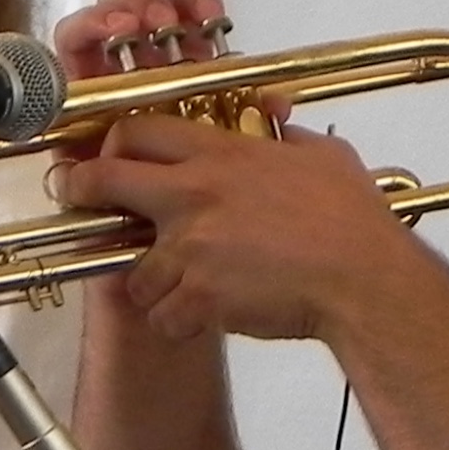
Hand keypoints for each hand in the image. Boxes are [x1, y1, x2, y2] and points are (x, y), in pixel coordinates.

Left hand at [52, 0, 428, 341]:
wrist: (363, 279)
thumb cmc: (352, 222)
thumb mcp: (324, 158)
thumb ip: (291, 138)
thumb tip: (282, 124)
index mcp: (220, 155)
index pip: (137, 132)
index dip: (114, 146)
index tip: (109, 161)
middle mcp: (192, 195)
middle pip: (105, 183)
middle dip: (85, 195)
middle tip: (85, 208)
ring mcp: (190, 248)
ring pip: (135, 271)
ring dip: (155, 285)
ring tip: (185, 291)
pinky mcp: (198, 296)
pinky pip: (164, 317)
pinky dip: (181, 324)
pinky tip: (206, 320)